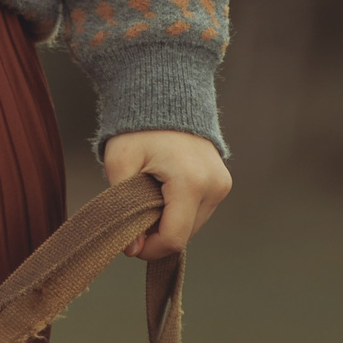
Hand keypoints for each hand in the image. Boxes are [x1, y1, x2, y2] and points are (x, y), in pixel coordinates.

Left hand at [103, 129, 230, 258]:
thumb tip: (131, 249)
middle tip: (134, 212)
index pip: (174, 238)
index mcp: (191, 182)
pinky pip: (198, 211)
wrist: (165, 94)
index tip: (129, 243)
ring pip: (192, 225)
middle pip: (184, 234)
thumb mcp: (120, 163)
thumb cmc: (138, 127)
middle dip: (157, 233)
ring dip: (168, 221)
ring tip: (149, 195)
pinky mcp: (222, 183)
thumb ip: (122, 208)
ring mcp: (221, 184)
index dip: (149, 249)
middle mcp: (214, 186)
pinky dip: (179, 210)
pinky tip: (163, 191)